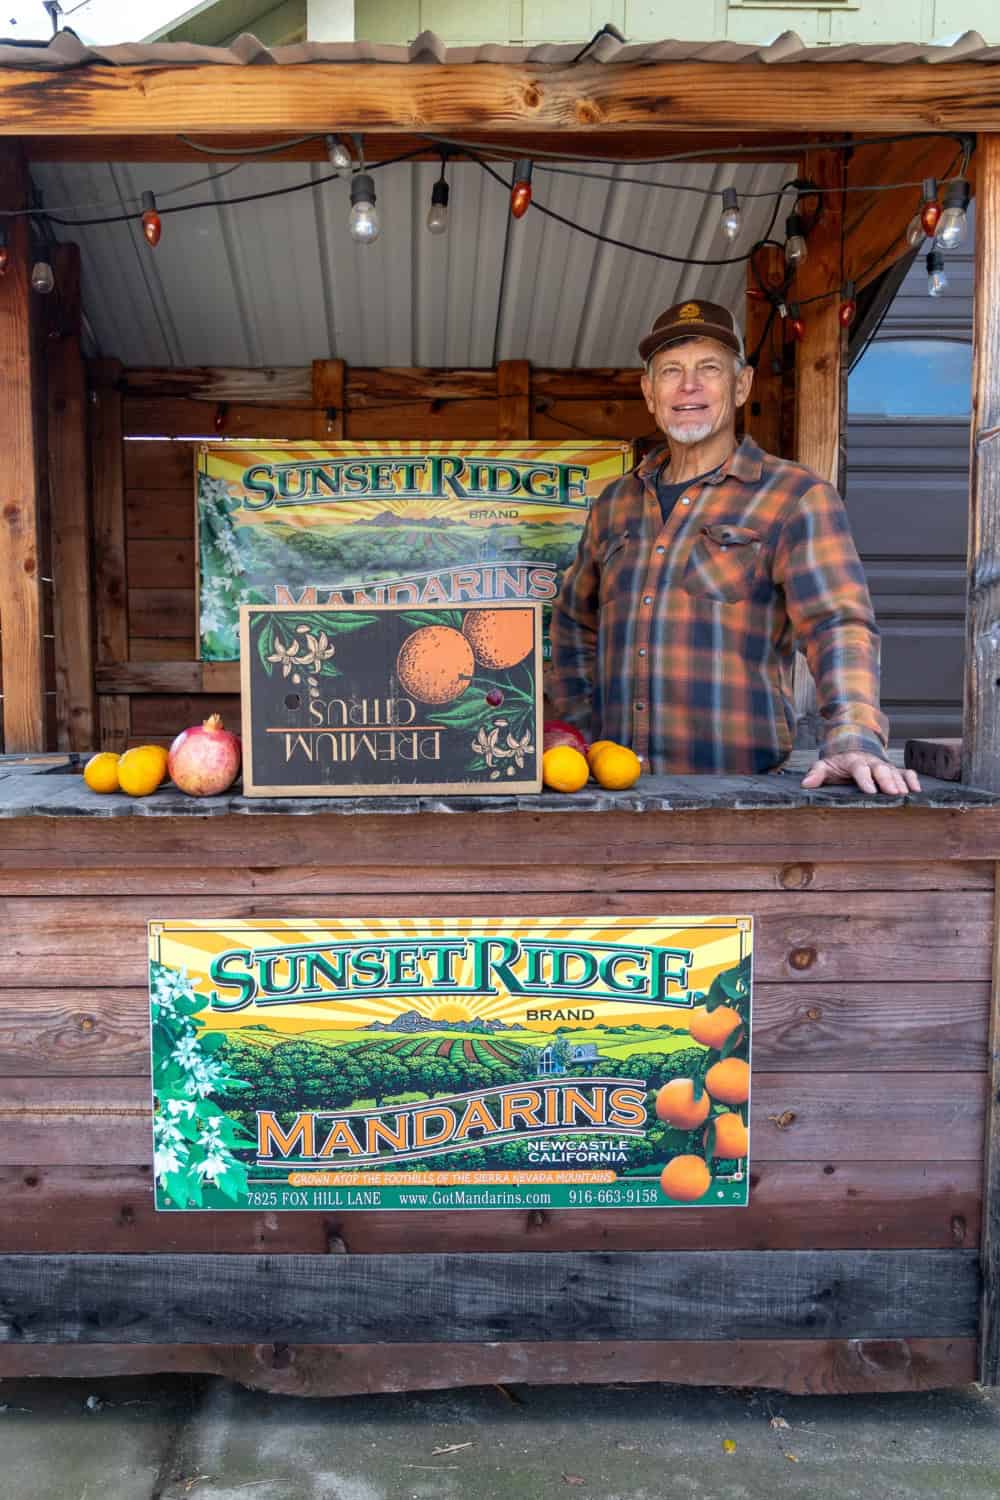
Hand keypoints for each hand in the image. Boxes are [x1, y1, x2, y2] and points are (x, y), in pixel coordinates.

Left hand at [801, 752, 920, 795]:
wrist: (851, 750)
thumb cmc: (837, 764)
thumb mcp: (825, 766)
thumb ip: (816, 773)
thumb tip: (806, 784)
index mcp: (854, 761)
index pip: (860, 769)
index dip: (865, 779)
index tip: (870, 790)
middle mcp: (872, 762)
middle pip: (881, 769)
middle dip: (888, 780)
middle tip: (894, 793)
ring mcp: (884, 766)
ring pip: (894, 771)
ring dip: (901, 782)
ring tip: (906, 795)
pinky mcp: (893, 771)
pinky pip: (905, 772)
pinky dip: (912, 779)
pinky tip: (917, 790)